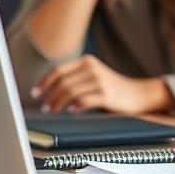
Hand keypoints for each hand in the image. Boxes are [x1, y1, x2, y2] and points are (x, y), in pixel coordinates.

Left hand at [32, 54, 174, 114]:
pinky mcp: (106, 94)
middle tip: (45, 107)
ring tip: (54, 111)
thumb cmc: (113, 88)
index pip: (58, 70)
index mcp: (87, 61)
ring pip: (70, 92)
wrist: (139, 94)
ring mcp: (100, 81)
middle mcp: (92, 68)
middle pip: (62, 82)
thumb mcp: (94, 76)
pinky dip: (74, 107)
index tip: (35, 92)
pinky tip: (71, 112)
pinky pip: (83, 101)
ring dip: (58, 104)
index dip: (44, 82)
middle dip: (50, 96)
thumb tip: (51, 92)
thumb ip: (76, 79)